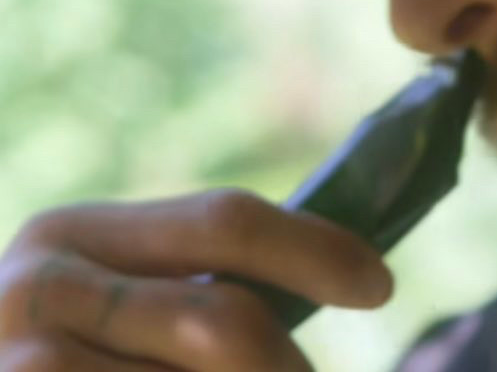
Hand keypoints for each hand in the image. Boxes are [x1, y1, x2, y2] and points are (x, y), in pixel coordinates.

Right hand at [0, 189, 392, 369]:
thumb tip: (356, 278)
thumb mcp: (118, 311)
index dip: (314, 250)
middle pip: (222, 321)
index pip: (223, 221)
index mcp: (72, 234)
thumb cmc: (78, 363)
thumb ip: (198, 291)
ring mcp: (19, 370)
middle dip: (289, 367)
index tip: (380, 285)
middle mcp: (35, 294)